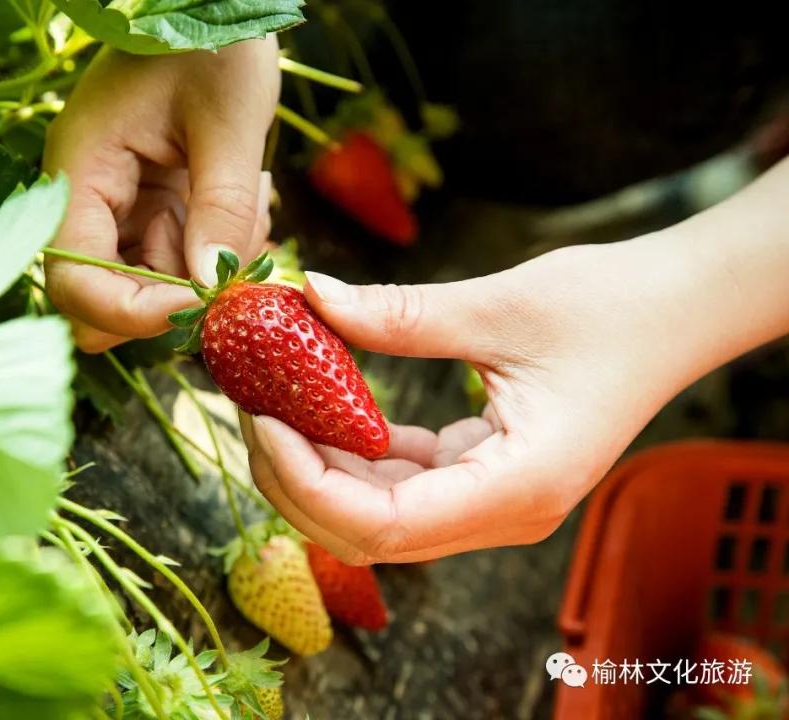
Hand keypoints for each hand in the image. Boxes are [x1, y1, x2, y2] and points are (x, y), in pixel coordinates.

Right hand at [42, 37, 279, 351]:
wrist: (212, 7)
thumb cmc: (215, 47)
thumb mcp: (229, 123)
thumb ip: (220, 209)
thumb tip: (209, 291)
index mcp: (82, 172)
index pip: (75, 281)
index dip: (133, 312)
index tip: (205, 303)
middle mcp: (87, 198)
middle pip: (108, 292)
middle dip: (176, 292)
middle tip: (237, 255)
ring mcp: (119, 205)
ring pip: (152, 280)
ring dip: (207, 267)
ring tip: (250, 201)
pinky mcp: (149, 206)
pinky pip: (176, 255)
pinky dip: (216, 247)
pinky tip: (245, 199)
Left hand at [240, 194, 788, 563]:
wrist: (673, 311)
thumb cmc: (610, 307)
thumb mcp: (496, 305)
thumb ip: (395, 314)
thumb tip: (304, 297)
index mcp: (517, 490)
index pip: (383, 525)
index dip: (306, 482)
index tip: (261, 417)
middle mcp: (502, 514)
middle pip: (367, 531)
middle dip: (295, 476)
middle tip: (248, 403)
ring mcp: (490, 500)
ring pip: (376, 512)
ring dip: (317, 463)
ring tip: (269, 397)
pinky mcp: (481, 475)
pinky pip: (398, 479)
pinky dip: (352, 447)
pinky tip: (317, 398)